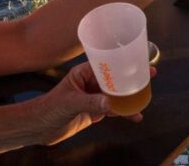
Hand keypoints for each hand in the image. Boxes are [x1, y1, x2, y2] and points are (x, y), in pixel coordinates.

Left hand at [33, 62, 157, 145]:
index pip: (107, 64)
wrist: (39, 128)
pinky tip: (134, 116)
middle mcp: (91, 83)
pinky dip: (124, 112)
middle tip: (149, 75)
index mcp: (84, 73)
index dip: (123, 62)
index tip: (138, 61)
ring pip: (116, 94)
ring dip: (130, 96)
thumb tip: (111, 104)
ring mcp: (93, 97)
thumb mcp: (71, 103)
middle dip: (131, 77)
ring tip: (145, 96)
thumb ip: (91, 103)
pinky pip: (113, 110)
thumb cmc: (48, 108)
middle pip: (115, 77)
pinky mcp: (94, 112)